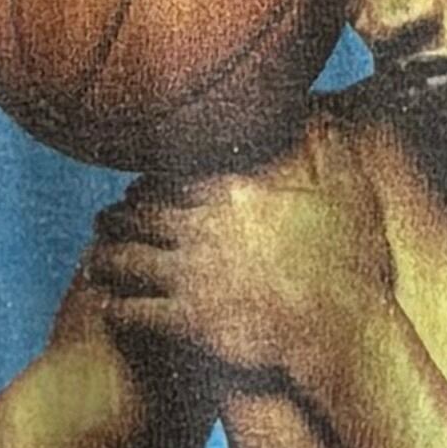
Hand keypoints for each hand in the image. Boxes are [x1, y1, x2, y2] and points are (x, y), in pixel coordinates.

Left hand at [82, 145, 393, 396]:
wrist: (342, 329)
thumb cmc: (352, 267)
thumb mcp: (352, 196)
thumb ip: (333, 153)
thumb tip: (325, 118)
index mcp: (235, 195)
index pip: (175, 181)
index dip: (151, 187)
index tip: (138, 191)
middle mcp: (203, 228)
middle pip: (141, 216)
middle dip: (118, 218)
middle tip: (103, 220)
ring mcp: (190, 274)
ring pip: (127, 260)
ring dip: (106, 259)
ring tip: (94, 262)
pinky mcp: (186, 320)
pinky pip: (134, 311)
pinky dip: (115, 308)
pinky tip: (104, 308)